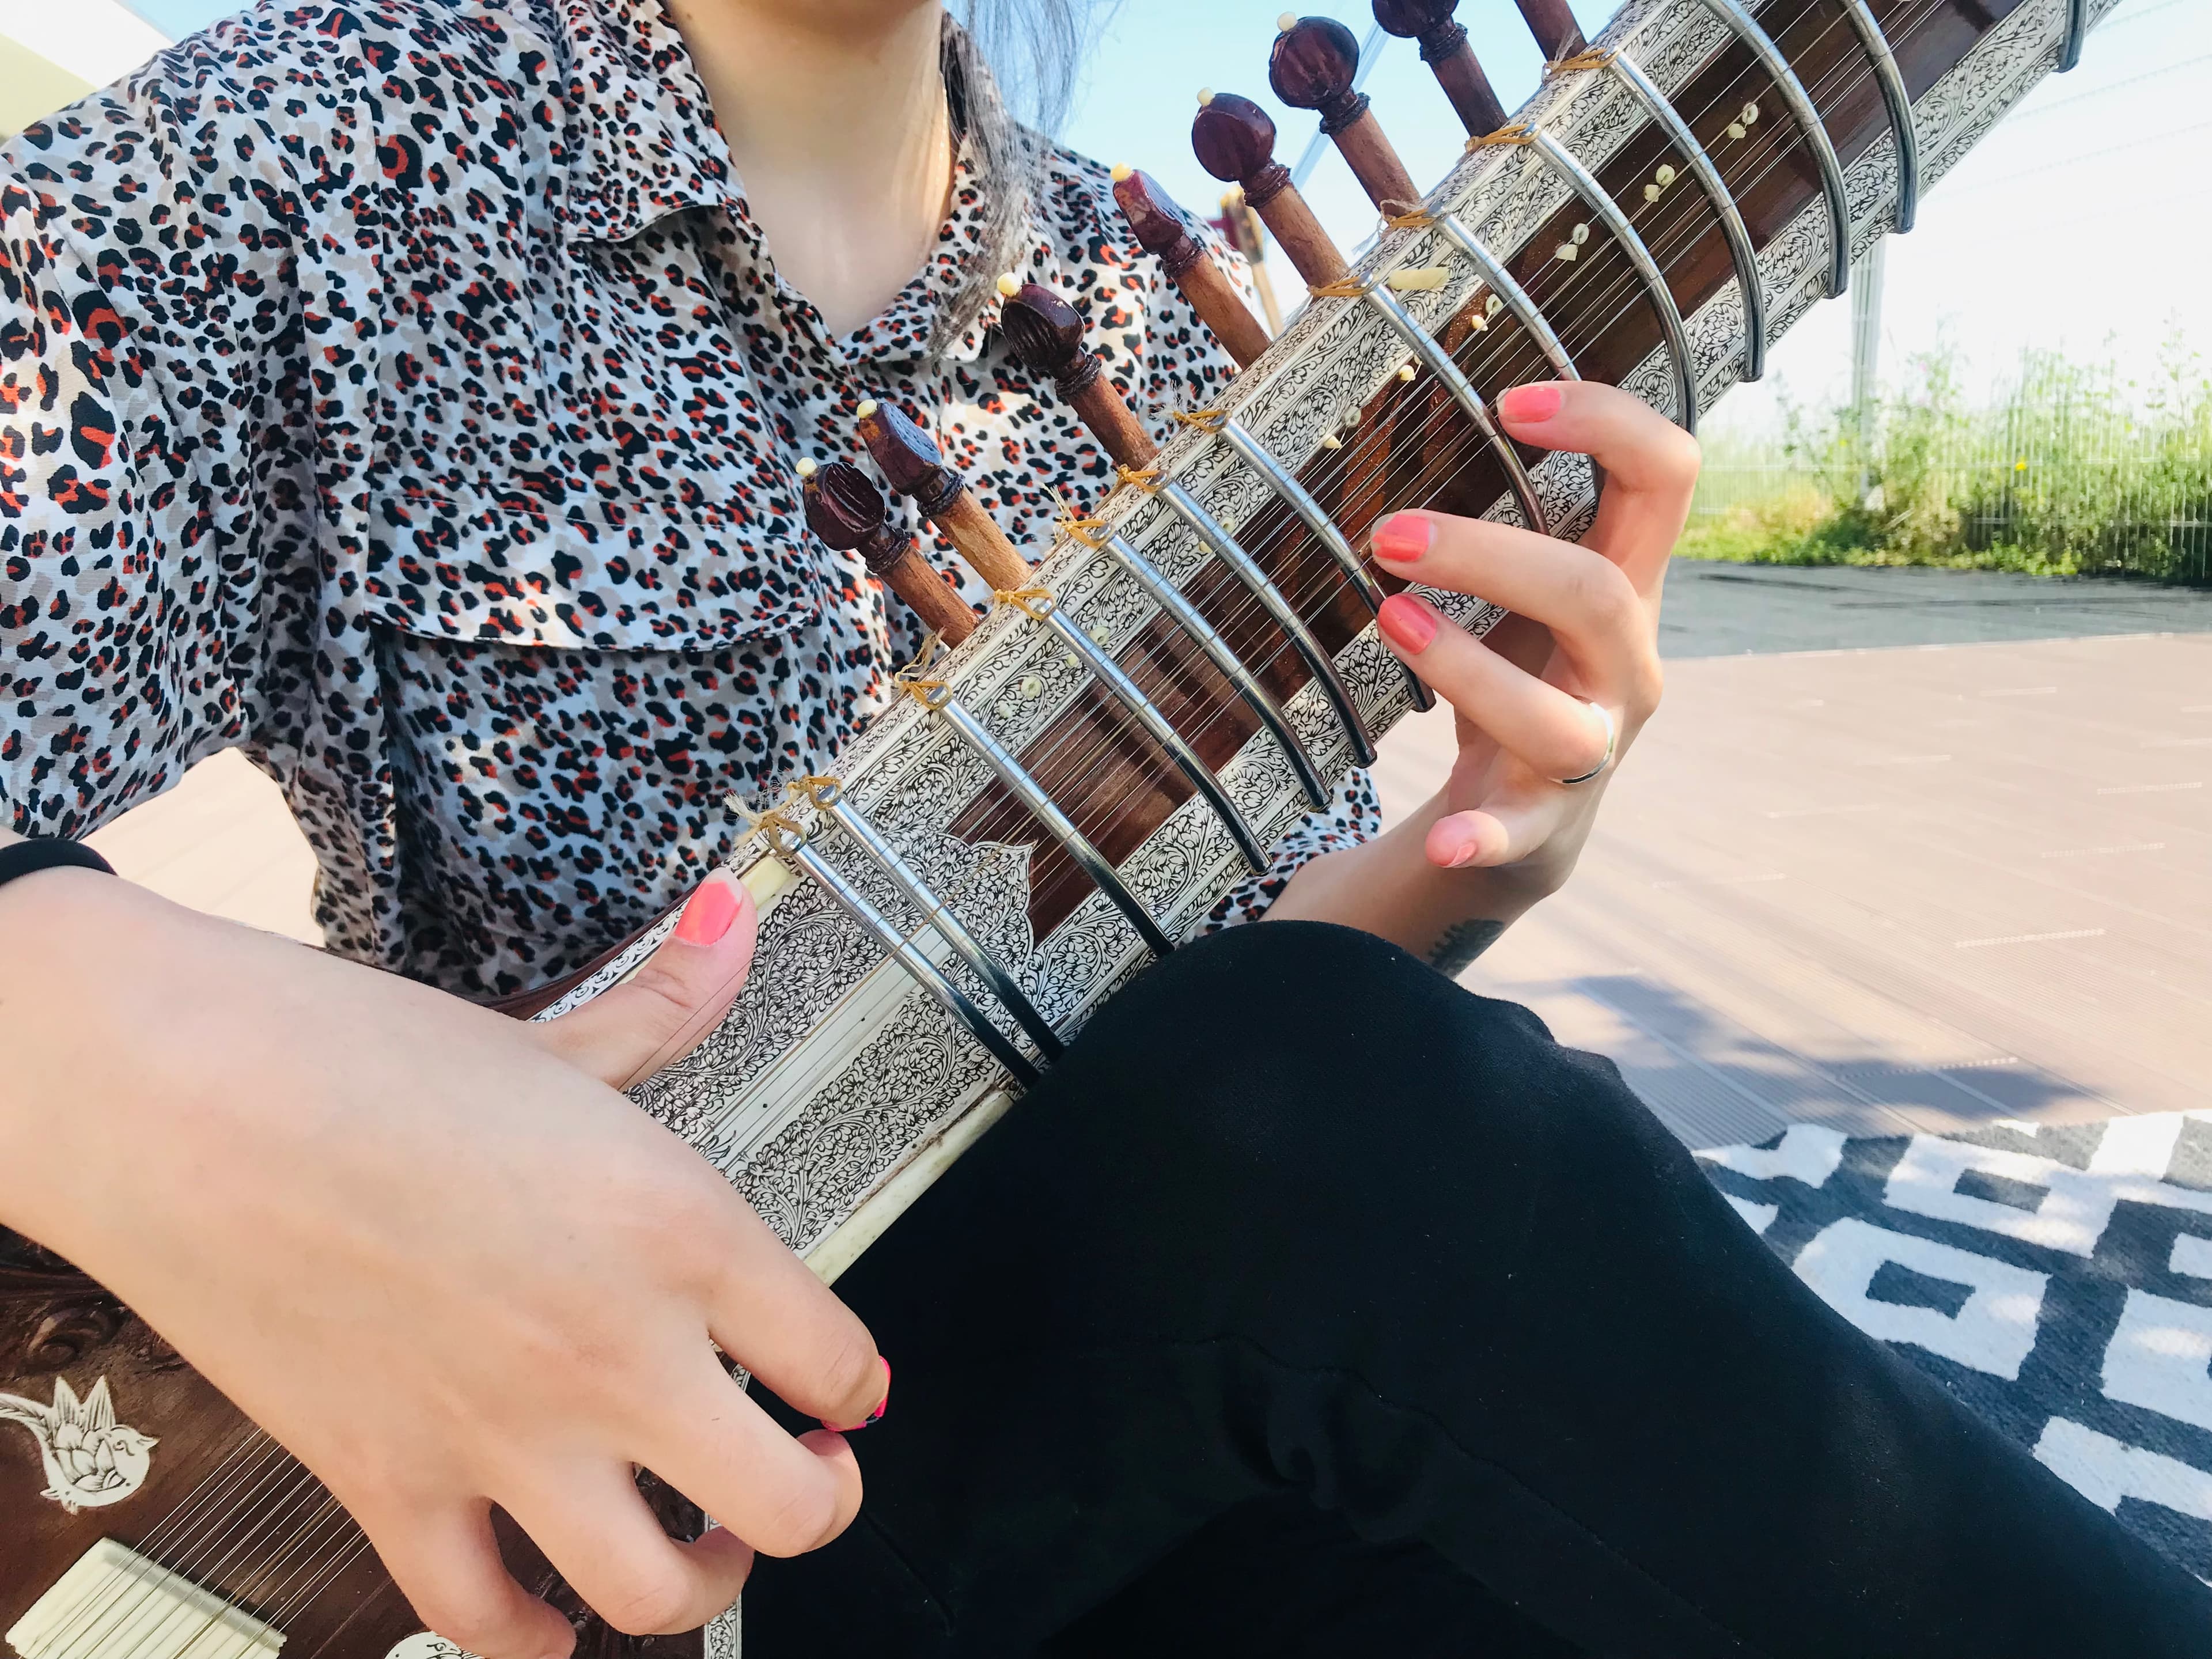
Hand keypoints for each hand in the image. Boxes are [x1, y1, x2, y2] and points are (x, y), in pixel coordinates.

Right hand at [0, 865, 886, 1658]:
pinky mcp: (394, 1486)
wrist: (187, 1100)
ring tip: (699, 1544)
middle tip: (809, 1471)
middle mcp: (614, 1352)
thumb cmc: (364, 1062)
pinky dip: (531, 1640)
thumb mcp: (558, 1038)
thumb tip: (731, 920)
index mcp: (678, 1233)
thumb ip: (670, 999)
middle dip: (823, 1501)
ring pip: (657, 1594)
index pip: (837, 1355)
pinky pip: (484, 1619)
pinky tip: (551, 1616)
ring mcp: (506, 1436)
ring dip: (700, 1586)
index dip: (858, 1380)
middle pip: (790, 1506)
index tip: (845, 1382)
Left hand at [1369, 380, 1691, 887]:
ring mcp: (1592, 745)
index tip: (1506, 401)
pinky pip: (1520, 831)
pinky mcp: (1543, 821)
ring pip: (1557, 717)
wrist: (1533, 812)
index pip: (1664, 477)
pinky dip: (1482, 837)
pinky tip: (1442, 841)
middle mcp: (1626, 662)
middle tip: (1386, 532)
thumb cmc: (1525, 668)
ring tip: (1389, 621)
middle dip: (1491, 556)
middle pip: (1593, 595)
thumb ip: (1504, 513)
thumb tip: (1394, 395)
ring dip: (1467, 668)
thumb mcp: (1529, 589)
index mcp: (1627, 584)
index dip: (1605, 424)